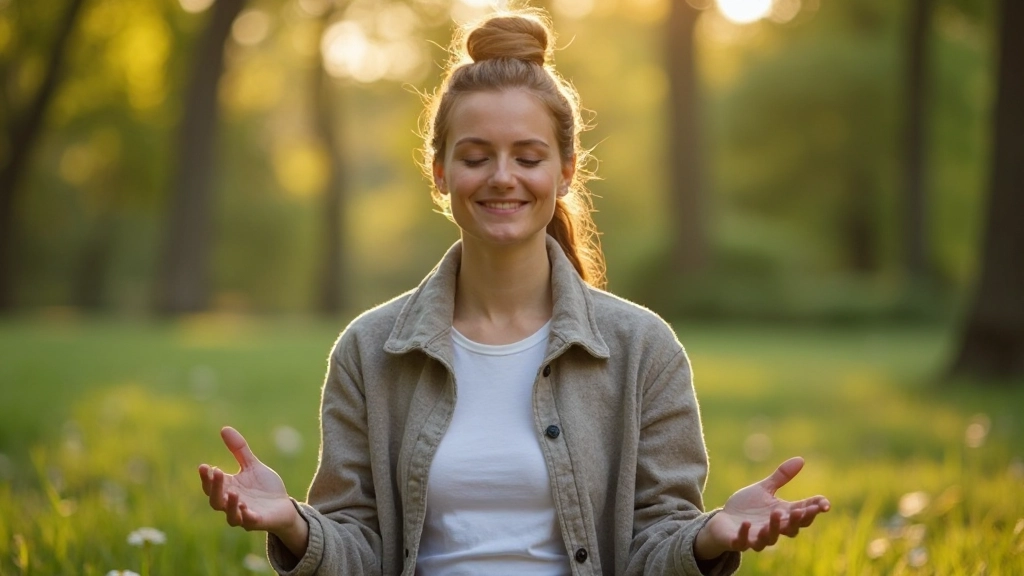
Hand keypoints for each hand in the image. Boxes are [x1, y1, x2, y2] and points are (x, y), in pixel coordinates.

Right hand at [198, 426, 298, 533]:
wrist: (284, 507)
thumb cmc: (264, 488)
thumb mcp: (252, 466)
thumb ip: (239, 450)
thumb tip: (224, 429)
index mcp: (229, 490)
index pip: (211, 485)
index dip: (206, 477)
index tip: (203, 466)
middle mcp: (232, 505)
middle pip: (216, 500)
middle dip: (215, 487)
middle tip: (217, 472)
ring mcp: (244, 515)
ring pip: (230, 515)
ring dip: (230, 505)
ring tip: (233, 493)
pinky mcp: (258, 522)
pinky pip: (249, 522)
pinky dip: (246, 517)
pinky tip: (246, 508)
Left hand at [695, 457, 829, 558]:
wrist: (723, 522)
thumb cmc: (747, 507)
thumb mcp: (764, 489)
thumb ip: (781, 477)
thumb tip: (801, 459)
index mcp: (782, 515)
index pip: (804, 514)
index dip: (815, 510)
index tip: (825, 504)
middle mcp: (773, 529)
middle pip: (791, 528)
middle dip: (797, 520)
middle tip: (801, 510)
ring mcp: (757, 537)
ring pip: (770, 538)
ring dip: (774, 527)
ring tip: (776, 512)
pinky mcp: (739, 541)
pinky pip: (743, 542)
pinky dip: (745, 534)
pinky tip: (746, 524)